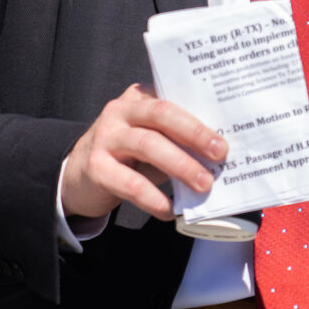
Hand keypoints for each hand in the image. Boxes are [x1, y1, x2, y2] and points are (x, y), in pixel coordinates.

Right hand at [60, 83, 225, 220]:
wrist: (77, 174)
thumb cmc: (127, 155)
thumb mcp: (150, 137)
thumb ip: (177, 140)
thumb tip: (220, 158)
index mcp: (139, 97)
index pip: (173, 98)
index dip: (201, 112)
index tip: (230, 125)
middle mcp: (120, 111)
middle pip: (161, 115)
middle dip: (194, 133)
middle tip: (221, 153)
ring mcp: (106, 137)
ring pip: (148, 145)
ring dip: (180, 165)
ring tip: (204, 184)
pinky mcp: (96, 167)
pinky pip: (131, 183)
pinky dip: (154, 198)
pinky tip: (170, 210)